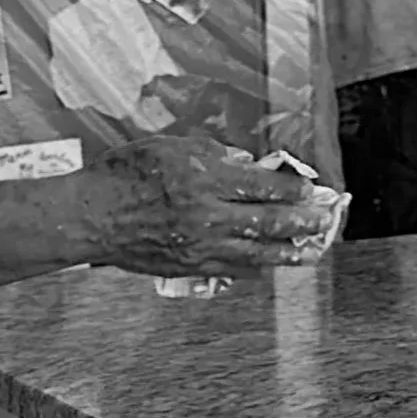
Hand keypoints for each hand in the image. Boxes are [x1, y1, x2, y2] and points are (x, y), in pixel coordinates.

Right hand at [90, 134, 335, 276]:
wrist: (91, 217)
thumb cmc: (124, 175)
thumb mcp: (169, 147)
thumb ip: (211, 154)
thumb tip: (244, 164)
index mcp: (206, 178)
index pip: (264, 186)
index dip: (293, 189)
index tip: (311, 190)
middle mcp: (209, 215)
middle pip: (269, 221)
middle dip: (303, 222)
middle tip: (326, 221)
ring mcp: (202, 246)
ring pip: (257, 252)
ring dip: (289, 253)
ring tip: (311, 252)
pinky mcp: (190, 267)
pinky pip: (232, 269)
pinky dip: (255, 267)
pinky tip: (268, 266)